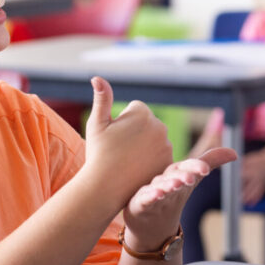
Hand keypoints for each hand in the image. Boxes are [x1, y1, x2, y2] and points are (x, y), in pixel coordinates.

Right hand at [83, 77, 172, 206]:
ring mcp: (166, 144)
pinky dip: (151, 159)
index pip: (134, 109)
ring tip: (128, 159)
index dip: (121, 122)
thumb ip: (102, 98)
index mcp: (142, 112)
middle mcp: (159, 125)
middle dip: (135, 133)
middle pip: (146, 123)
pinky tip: (138, 168)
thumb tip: (97, 77)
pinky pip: (159, 153)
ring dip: (144, 146)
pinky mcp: (169, 161)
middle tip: (120, 149)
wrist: (106, 186)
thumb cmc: (98, 153)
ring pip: (154, 139)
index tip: (115, 136)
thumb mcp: (96, 124)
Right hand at [123, 147, 236, 250]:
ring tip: (175, 184)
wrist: (151, 220)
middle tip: (191, 178)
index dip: (196, 166)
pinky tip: (156, 194)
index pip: (187, 166)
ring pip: (159, 186)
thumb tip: (234, 153)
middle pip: (173, 175)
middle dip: (182, 175)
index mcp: (177, 172)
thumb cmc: (173, 193)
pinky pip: (144, 199)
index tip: (206, 170)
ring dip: (167, 184)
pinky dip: (150, 196)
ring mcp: (151, 191)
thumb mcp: (193, 178)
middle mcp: (164, 179)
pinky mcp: (139, 204)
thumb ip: (211, 162)